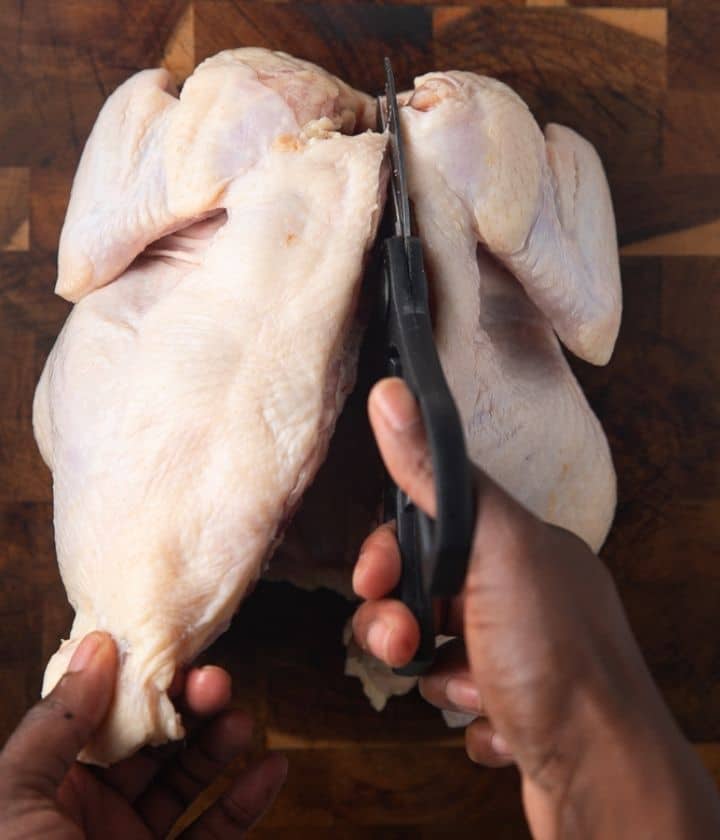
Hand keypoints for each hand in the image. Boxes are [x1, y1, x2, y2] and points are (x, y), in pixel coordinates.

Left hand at [0, 633, 286, 838]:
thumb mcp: (14, 803)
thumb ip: (55, 723)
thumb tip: (96, 646)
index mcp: (41, 789)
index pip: (95, 716)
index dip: (132, 678)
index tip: (169, 649)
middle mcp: (84, 814)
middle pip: (146, 742)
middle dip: (183, 707)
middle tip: (214, 681)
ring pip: (183, 781)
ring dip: (218, 745)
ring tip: (241, 719)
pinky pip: (213, 833)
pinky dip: (246, 802)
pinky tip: (271, 770)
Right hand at [352, 378, 719, 838]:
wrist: (601, 776)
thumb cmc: (556, 657)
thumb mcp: (494, 549)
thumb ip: (435, 477)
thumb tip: (393, 394)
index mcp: (521, 544)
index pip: (432, 526)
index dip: (391, 552)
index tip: (373, 579)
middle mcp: (522, 592)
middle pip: (423, 589)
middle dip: (398, 621)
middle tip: (404, 643)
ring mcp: (519, 651)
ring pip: (432, 648)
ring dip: (431, 674)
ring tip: (466, 692)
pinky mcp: (513, 705)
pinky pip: (456, 695)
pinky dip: (464, 710)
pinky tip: (496, 719)